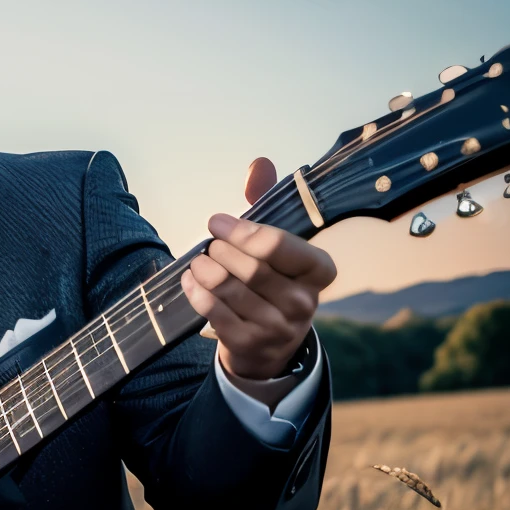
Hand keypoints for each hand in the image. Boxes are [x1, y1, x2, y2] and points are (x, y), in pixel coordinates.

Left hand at [180, 158, 335, 389]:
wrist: (270, 345)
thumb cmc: (272, 281)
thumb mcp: (276, 246)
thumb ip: (266, 202)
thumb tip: (259, 164)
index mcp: (319, 271)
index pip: (279, 245)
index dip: (242, 231)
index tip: (216, 222)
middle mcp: (304, 302)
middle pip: (250, 267)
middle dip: (221, 250)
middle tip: (209, 245)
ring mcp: (277, 327)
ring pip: (228, 288)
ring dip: (205, 268)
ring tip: (198, 260)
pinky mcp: (249, 343)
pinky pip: (212, 310)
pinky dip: (195, 290)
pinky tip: (190, 280)